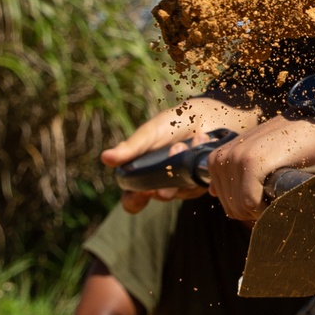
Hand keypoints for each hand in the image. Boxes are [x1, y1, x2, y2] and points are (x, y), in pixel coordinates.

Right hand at [102, 97, 260, 212]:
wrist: (210, 114)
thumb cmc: (175, 122)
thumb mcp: (151, 132)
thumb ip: (132, 147)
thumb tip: (105, 158)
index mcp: (144, 173)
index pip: (133, 199)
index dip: (134, 201)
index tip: (139, 193)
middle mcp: (163, 182)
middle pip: (159, 198)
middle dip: (163, 188)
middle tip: (166, 177)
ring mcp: (184, 184)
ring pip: (181, 191)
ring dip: (181, 167)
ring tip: (185, 144)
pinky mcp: (204, 182)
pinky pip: (201, 184)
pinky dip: (199, 162)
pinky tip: (201, 142)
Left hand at [206, 113, 314, 221]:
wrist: (309, 123)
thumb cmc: (284, 144)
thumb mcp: (251, 156)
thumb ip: (230, 174)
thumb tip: (211, 192)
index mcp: (216, 159)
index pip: (227, 204)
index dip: (250, 207)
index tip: (267, 192)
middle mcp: (220, 159)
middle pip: (233, 208)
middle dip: (255, 210)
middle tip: (274, 192)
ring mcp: (235, 160)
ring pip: (241, 208)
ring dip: (262, 209)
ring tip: (276, 189)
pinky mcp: (251, 163)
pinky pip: (251, 202)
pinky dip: (267, 206)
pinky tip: (278, 191)